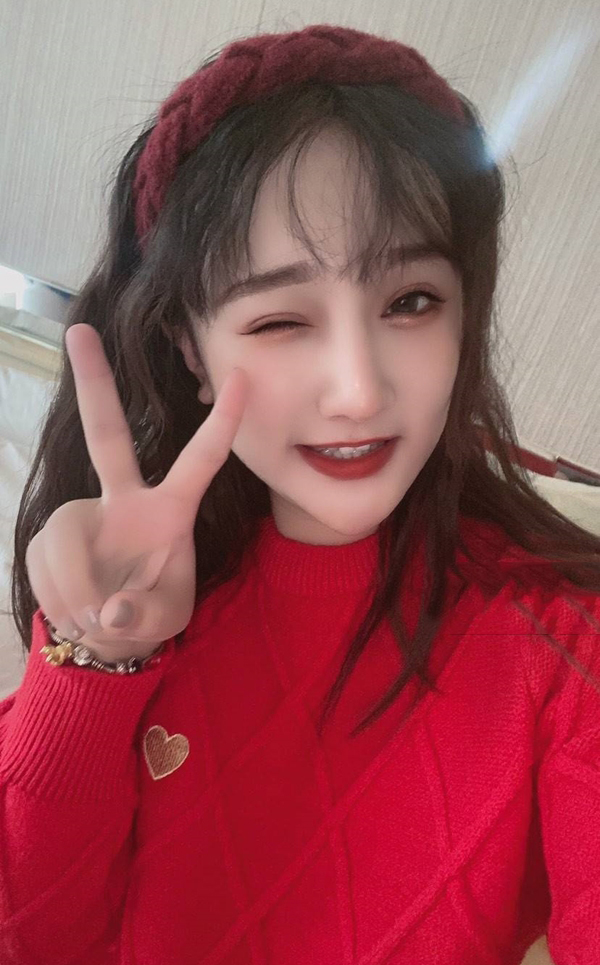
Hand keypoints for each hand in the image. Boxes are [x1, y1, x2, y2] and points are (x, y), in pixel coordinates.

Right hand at [25, 323, 247, 661]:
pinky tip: (74, 610)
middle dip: (93, 383)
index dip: (223, 422)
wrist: (106, 634)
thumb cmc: (150, 614)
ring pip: (65, 543)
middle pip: (107, 435)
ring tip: (95, 619)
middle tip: (80, 330)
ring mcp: (83, 513)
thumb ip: (145, 617)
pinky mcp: (50, 534)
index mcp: (170, 511)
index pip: (202, 461)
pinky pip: (46, 566)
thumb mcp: (166, 621)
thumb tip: (111, 610)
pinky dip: (60, 600)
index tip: (241, 375)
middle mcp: (125, 500)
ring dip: (77, 594)